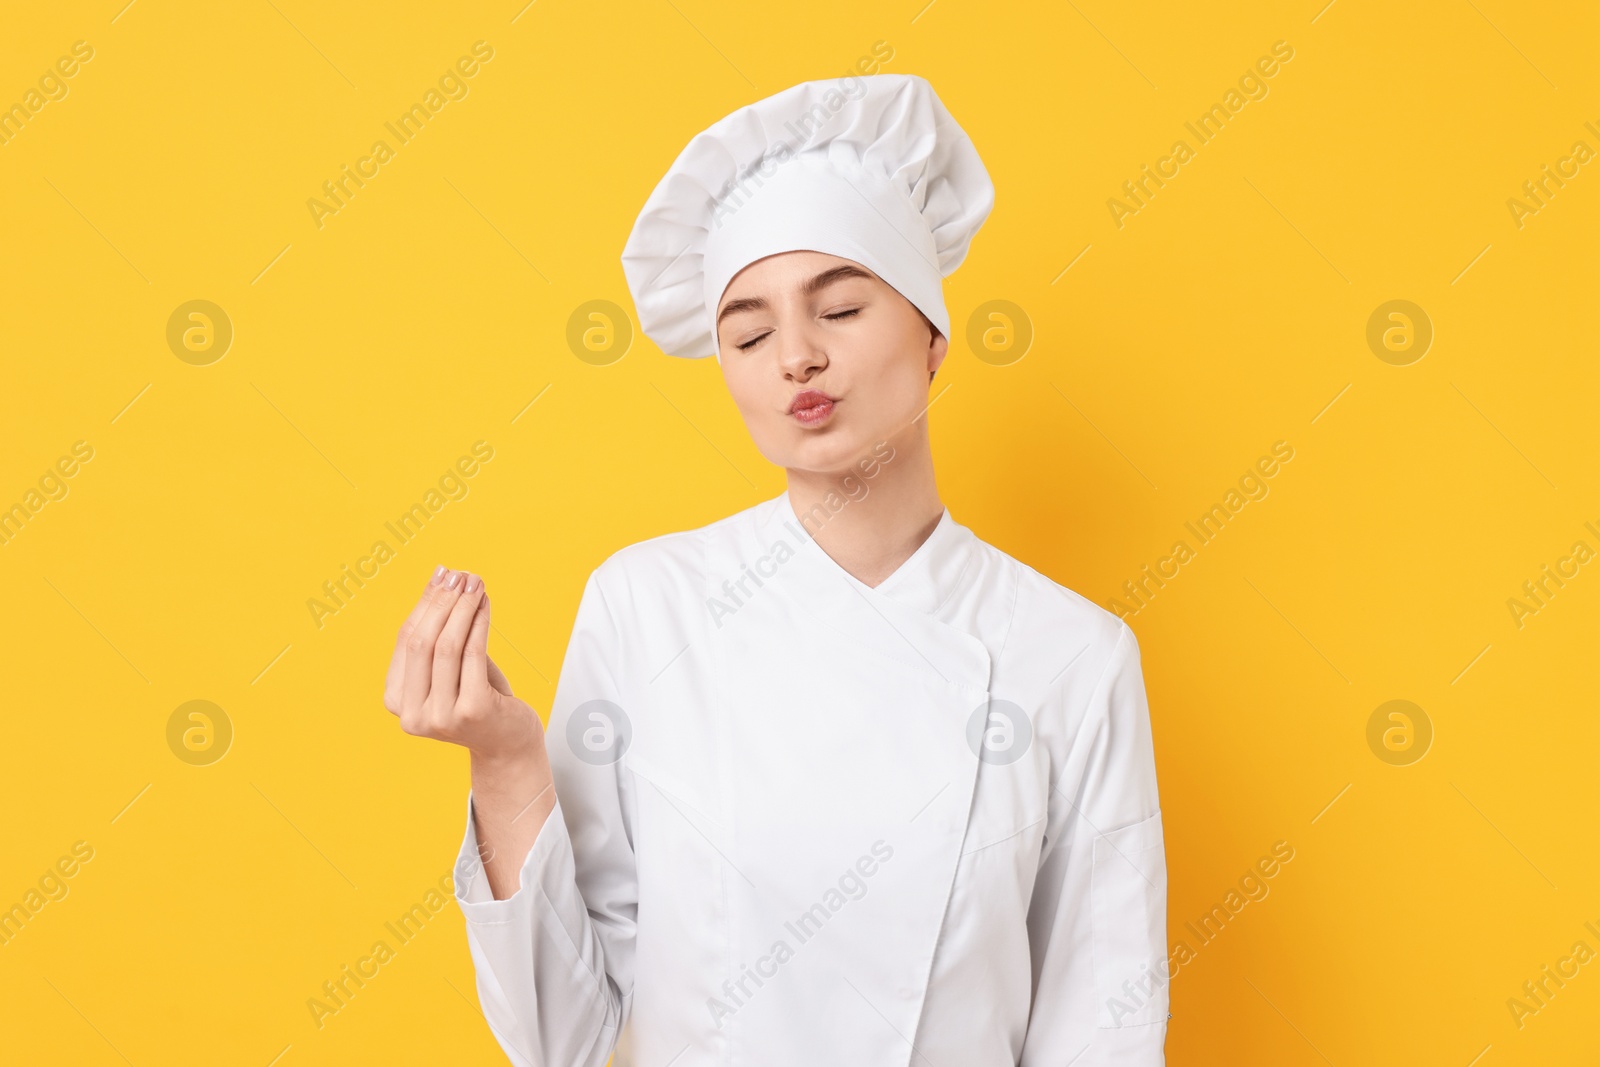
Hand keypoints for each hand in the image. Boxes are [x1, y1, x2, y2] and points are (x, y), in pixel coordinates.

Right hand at [384, 566, 543, 762]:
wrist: (507, 744)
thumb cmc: (478, 699)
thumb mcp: (450, 668)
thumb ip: (440, 633)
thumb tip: (441, 578)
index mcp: (396, 700)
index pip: (406, 639)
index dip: (424, 603)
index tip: (442, 574)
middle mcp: (411, 714)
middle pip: (422, 641)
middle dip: (442, 602)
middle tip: (460, 576)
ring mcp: (440, 716)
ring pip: (446, 646)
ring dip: (463, 608)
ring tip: (475, 584)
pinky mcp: (472, 712)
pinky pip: (472, 655)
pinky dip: (478, 624)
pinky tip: (485, 604)